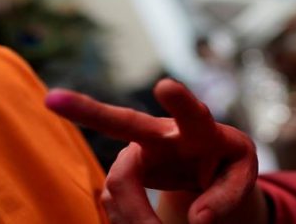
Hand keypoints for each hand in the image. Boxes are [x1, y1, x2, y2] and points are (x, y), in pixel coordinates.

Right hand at [45, 79, 262, 223]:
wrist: (208, 167)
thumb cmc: (228, 163)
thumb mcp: (242, 174)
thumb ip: (228, 195)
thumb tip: (199, 219)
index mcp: (200, 129)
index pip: (192, 113)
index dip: (179, 100)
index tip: (164, 85)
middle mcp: (163, 133)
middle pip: (123, 123)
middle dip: (88, 110)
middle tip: (53, 100)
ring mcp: (138, 152)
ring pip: (118, 184)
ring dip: (134, 217)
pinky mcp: (125, 172)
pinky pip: (114, 201)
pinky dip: (128, 220)